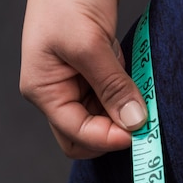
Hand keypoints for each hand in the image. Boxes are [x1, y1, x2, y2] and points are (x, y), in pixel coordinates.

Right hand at [20, 0, 147, 158]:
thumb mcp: (89, 43)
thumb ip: (111, 87)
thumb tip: (132, 122)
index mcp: (43, 90)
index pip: (74, 133)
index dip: (105, 138)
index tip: (137, 132)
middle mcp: (54, 93)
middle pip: (81, 136)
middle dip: (109, 135)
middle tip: (139, 125)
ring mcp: (71, 84)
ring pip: (97, 120)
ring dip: (119, 117)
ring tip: (139, 99)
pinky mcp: (88, 73)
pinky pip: (107, 99)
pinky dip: (122, 99)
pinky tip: (133, 86)